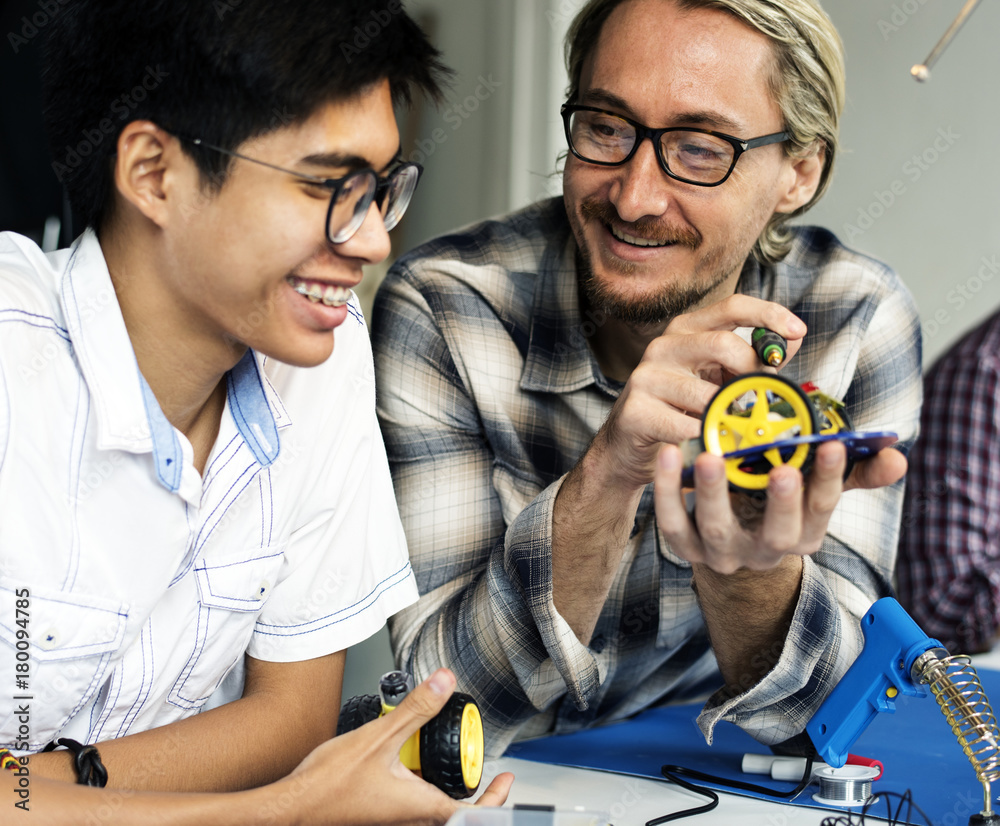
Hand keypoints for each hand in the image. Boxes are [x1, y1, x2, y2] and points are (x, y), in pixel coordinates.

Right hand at [279, 669, 513, 825]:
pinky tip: (405, 766)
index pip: (472, 814)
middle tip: (480, 769)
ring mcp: (392, 821)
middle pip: (453, 813)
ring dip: (443, 789)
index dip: (494, 798)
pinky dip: (419, 788)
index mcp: (420, 809)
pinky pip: (409, 808)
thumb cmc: (327, 785)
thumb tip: (445, 683)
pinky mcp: (377, 817)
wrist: (290, 808)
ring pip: (430, 810)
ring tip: (444, 762)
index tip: (506, 779)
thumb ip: (416, 709)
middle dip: (470, 792)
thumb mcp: (379, 737)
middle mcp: (409, 821)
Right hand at [592, 295, 806, 490]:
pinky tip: (705, 442)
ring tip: (731, 427)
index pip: (731, 306)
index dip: (768, 314)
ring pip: (706, 394)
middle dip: (753, 371)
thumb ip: (752, 359)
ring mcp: (647, 377)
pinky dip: (705, 438)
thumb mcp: (717, 378)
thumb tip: (791, 340)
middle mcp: (663, 346)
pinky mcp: (636, 410)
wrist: (630, 445)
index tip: (797, 330)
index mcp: (686, 331)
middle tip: (765, 394)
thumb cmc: (679, 409)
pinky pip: (688, 426)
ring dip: (727, 415)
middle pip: (722, 344)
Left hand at [653, 439, 850, 572]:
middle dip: (781, 502)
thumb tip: (898, 457)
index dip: (829, 479)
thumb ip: (855, 471)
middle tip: (782, 469)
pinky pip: (674, 523)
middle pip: (776, 533)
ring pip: (719, 528)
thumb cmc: (776, 502)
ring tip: (711, 457)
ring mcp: (724, 553)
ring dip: (714, 493)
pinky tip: (669, 457)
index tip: (832, 445)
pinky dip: (667, 492)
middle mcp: (765, 550)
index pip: (822, 509)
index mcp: (803, 535)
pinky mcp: (687, 546)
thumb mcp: (816, 488)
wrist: (732, 538)